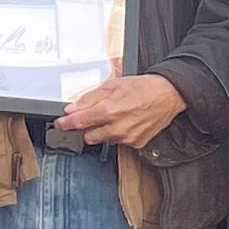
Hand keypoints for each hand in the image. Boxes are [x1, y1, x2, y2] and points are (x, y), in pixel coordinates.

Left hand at [55, 73, 188, 150]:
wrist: (168, 95)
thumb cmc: (143, 87)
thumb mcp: (113, 85)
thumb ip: (90, 98)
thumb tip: (72, 108)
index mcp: (108, 110)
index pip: (78, 122)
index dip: (65, 124)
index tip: (60, 124)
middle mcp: (116, 127)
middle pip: (88, 136)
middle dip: (87, 128)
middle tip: (93, 116)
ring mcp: (127, 138)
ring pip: (104, 139)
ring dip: (104, 130)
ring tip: (116, 115)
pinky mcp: (136, 144)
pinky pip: (119, 142)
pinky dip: (119, 133)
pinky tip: (127, 121)